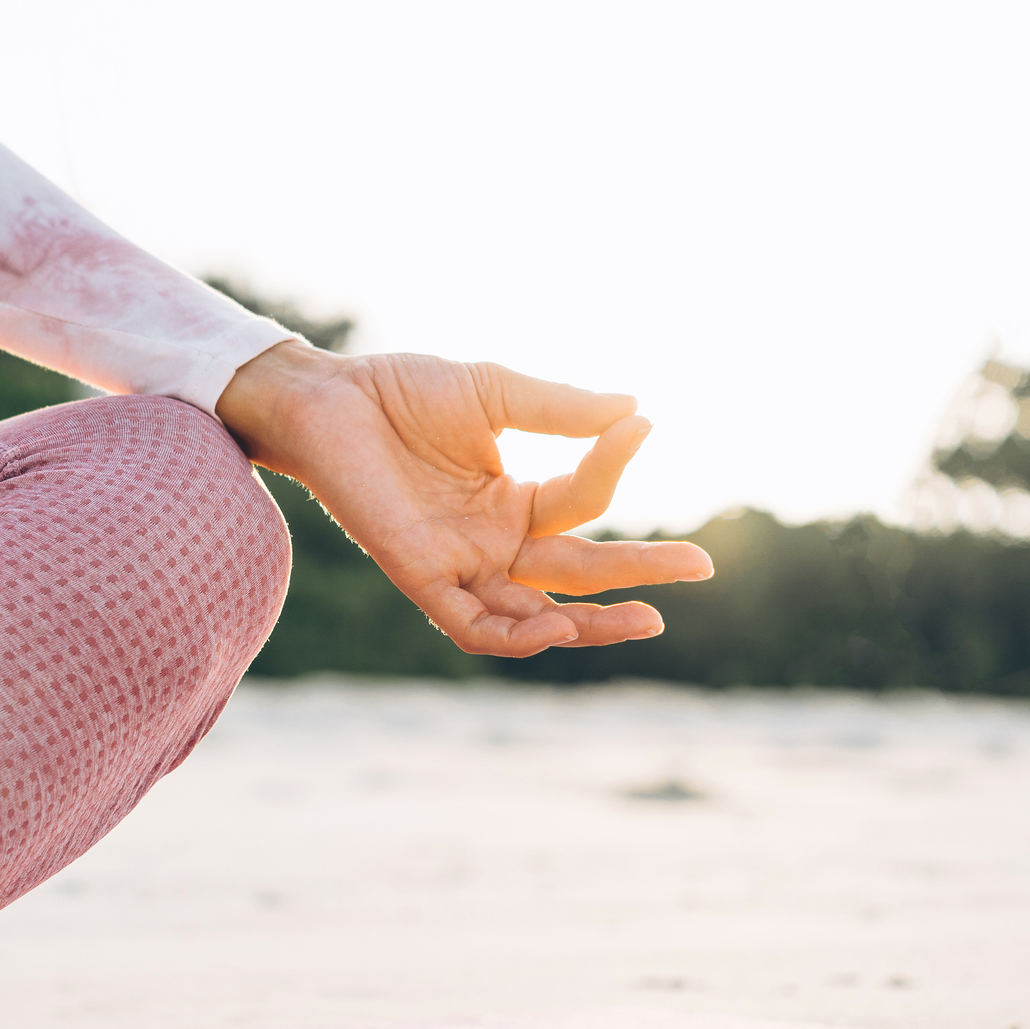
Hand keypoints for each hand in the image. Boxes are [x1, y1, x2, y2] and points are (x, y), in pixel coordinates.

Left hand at [218, 343, 712, 655]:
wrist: (328, 395)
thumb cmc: (402, 392)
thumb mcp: (494, 391)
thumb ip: (560, 408)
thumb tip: (634, 407)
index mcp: (513, 502)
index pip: (582, 502)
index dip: (613, 466)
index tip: (642, 426)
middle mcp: (492, 542)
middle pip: (578, 574)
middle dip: (640, 573)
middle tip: (701, 566)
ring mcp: (458, 564)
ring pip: (537, 618)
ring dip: (592, 625)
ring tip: (649, 619)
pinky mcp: (419, 575)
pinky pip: (472, 627)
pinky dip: (515, 637)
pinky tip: (558, 630)